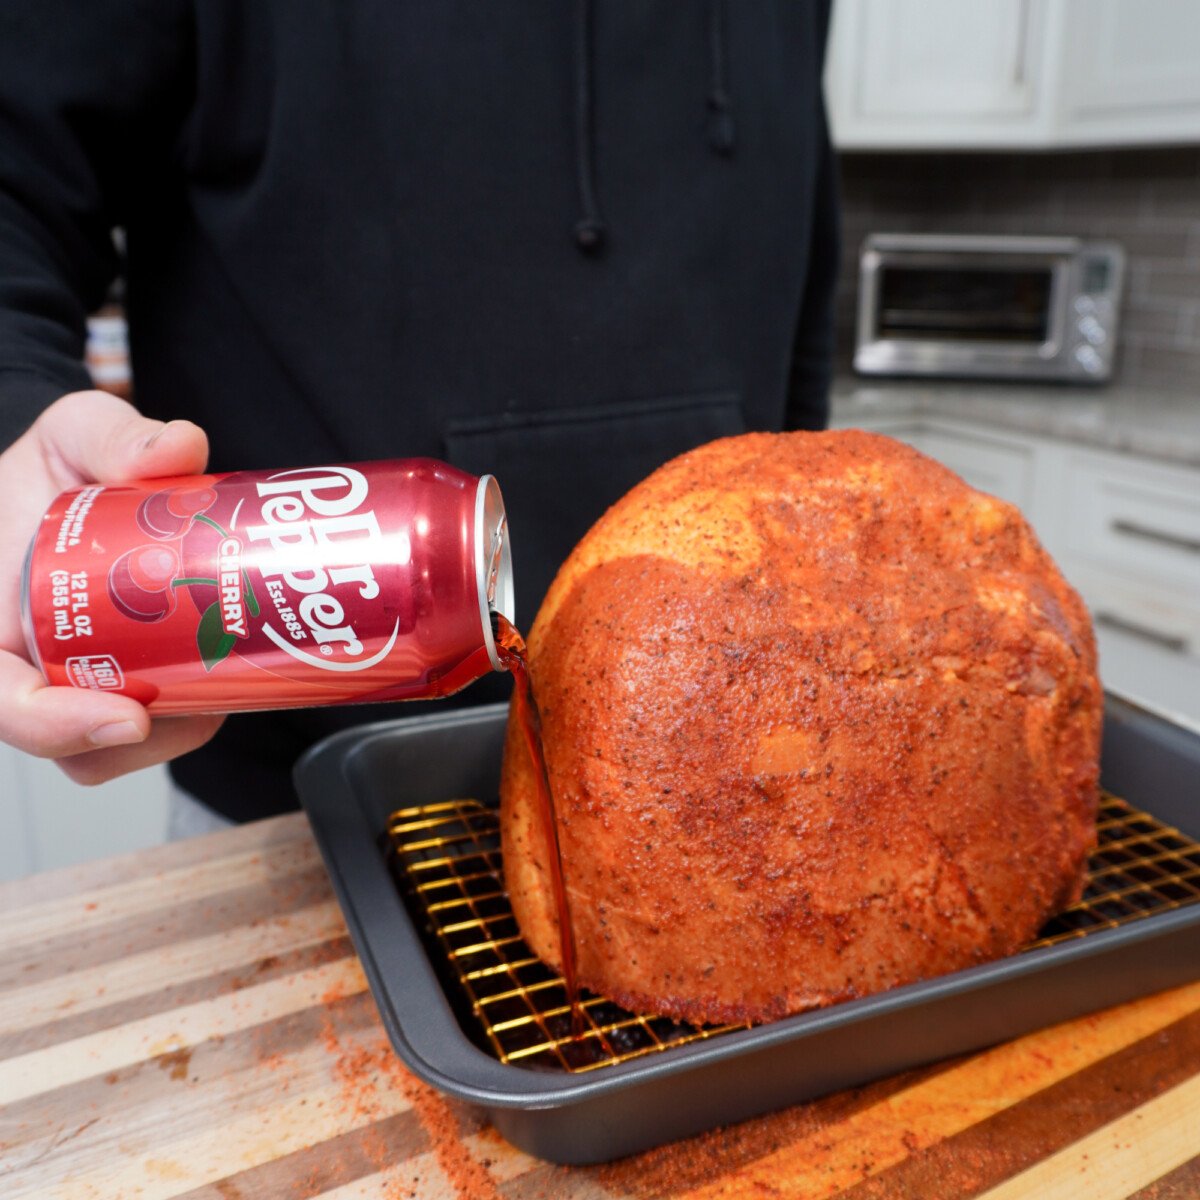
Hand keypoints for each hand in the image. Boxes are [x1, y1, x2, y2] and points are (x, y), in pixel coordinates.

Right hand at [0, 391, 224, 783]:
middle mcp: (30, 664)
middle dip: (148, 736)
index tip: (127, 716)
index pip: (2, 701)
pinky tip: (241, 667)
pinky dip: (203, 705)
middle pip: (76, 745)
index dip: (52, 725)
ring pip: (127, 745)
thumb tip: (178, 448)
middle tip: (212, 696)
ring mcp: (83, 679)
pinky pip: (164, 716)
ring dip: (185, 723)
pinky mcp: (134, 678)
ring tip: (234, 676)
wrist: (84, 474)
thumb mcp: (75, 433)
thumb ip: (114, 436)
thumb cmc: (56, 467)